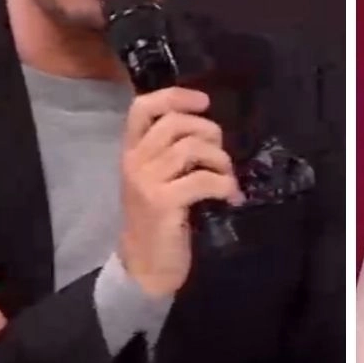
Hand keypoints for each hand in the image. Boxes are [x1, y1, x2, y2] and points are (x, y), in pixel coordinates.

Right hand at [117, 87, 244, 297]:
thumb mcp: (158, 178)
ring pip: (192, 148)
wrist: (146, 266)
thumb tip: (209, 128)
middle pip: (175, 123)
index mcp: (132, 151)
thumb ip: (172, 151)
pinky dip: (225, 185)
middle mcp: (135, 161)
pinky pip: (204, 179)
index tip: (203, 102)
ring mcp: (146, 182)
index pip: (142, 107)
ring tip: (227, 179)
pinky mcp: (163, 203)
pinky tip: (231, 197)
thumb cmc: (159, 218)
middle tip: (220, 157)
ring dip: (220, 161)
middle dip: (209, 132)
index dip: (175, 96)